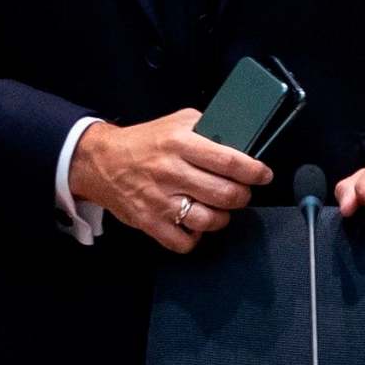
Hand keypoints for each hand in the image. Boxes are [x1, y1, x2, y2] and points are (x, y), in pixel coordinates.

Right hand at [68, 109, 272, 252]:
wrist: (100, 161)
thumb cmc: (143, 142)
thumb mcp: (174, 123)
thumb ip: (206, 128)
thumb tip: (240, 138)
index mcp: (178, 143)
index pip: (229, 161)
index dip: (254, 171)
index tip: (263, 175)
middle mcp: (170, 171)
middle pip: (225, 194)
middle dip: (241, 196)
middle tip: (239, 192)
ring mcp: (160, 200)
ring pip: (210, 221)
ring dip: (221, 217)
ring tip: (216, 208)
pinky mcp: (150, 222)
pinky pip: (185, 242)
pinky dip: (194, 237)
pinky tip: (192, 223)